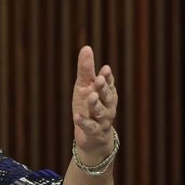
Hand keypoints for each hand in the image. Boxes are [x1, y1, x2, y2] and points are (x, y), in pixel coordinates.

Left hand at [72, 46, 117, 163]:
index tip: (104, 69)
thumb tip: (86, 47)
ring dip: (96, 104)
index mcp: (107, 93)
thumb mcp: (84, 87)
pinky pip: (90, 127)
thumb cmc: (88, 106)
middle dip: (103, 88)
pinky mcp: (94, 133)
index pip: (109, 83)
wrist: (92, 137)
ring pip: (100, 112)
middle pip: (107, 96)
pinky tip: (76, 116)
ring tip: (91, 95)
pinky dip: (84, 122)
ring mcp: (102, 120)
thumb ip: (86, 70)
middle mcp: (108, 106)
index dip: (107, 77)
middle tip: (98, 79)